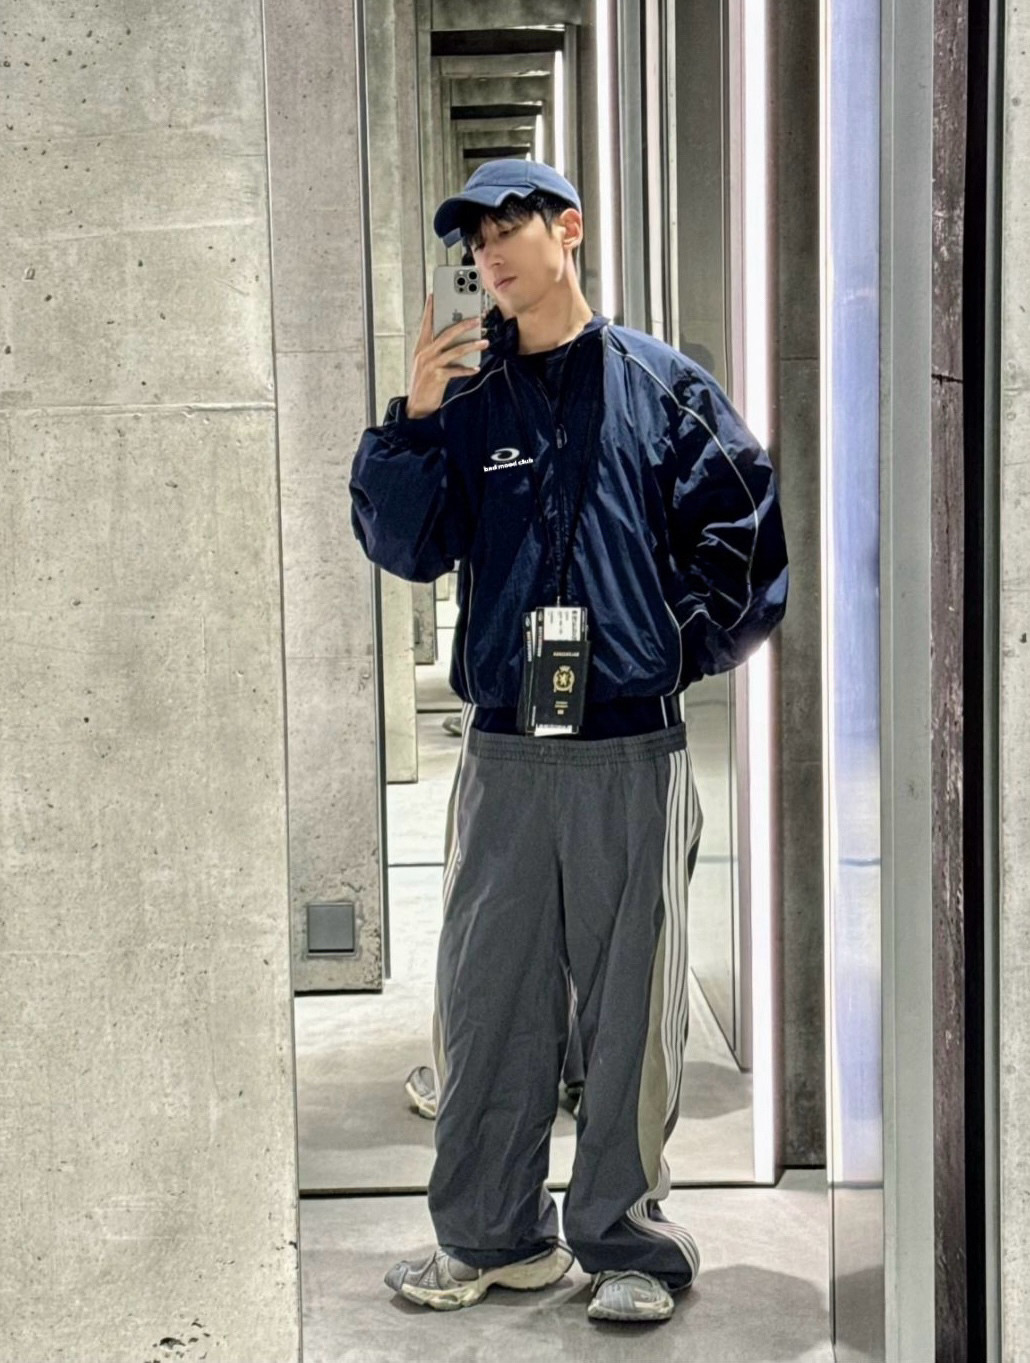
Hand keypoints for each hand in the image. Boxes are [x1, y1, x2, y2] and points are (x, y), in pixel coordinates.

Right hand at [405, 292, 487, 419]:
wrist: (417, 405)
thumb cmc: (425, 382)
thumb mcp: (427, 362)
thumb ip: (438, 349)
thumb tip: (457, 339)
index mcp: (421, 347)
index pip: (426, 324)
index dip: (431, 309)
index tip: (435, 295)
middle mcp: (425, 353)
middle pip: (446, 334)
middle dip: (462, 324)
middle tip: (477, 319)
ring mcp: (430, 364)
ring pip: (454, 350)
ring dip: (471, 345)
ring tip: (484, 342)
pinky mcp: (437, 377)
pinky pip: (456, 371)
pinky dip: (467, 369)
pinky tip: (476, 367)